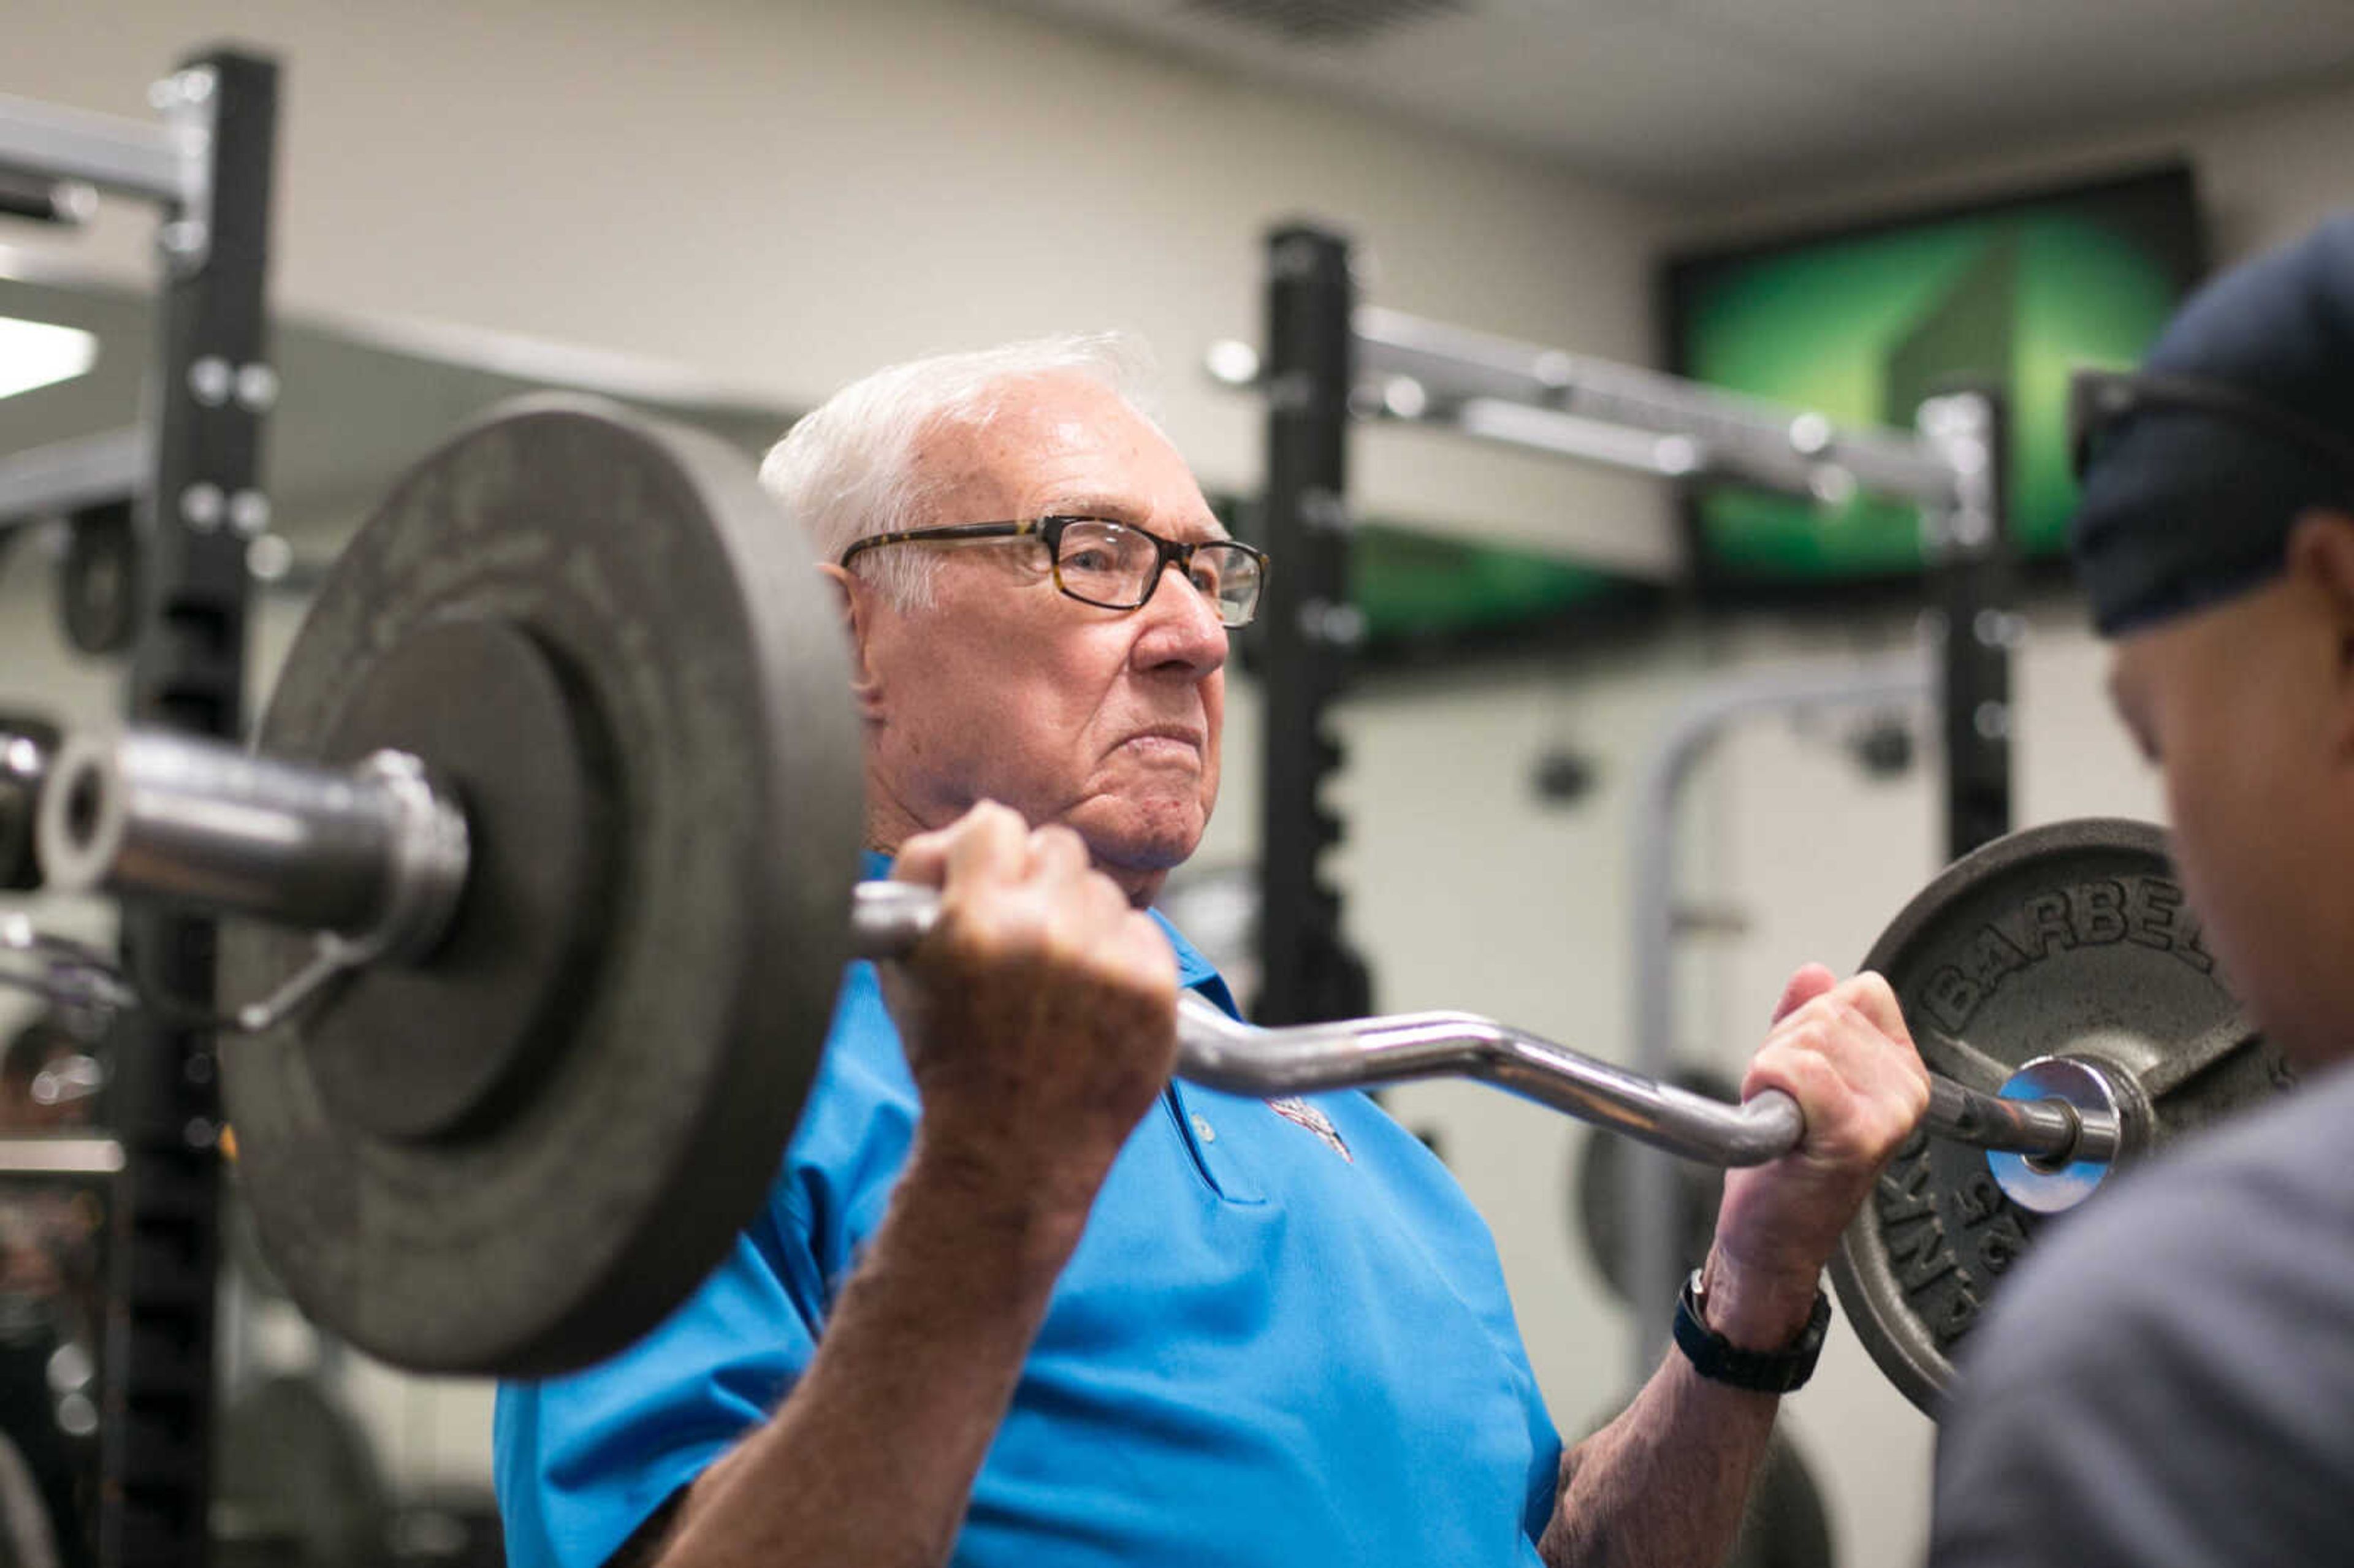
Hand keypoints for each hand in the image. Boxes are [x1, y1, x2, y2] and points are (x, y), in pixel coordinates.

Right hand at [884, 802, 1179, 1224]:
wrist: (1012, 1149)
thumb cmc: (951, 1058)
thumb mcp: (901, 968)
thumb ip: (918, 882)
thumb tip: (960, 833)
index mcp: (972, 920)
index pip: (996, 824)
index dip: (988, 855)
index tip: (987, 885)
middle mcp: (1042, 931)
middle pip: (1059, 848)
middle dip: (1041, 885)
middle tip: (1026, 939)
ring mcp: (1104, 961)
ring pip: (1103, 891)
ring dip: (1083, 923)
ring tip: (1059, 982)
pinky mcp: (1153, 989)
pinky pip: (1144, 931)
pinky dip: (1123, 958)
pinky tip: (1094, 1002)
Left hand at [1704, 965, 1929, 1345]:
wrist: (1773, 1235)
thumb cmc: (1789, 1162)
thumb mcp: (1800, 1077)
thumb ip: (1808, 1019)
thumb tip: (1815, 972)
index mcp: (1903, 1070)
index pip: (1862, 991)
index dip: (1812, 1019)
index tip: (1803, 1071)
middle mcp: (1907, 1088)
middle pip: (1826, 1011)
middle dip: (1784, 1047)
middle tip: (1787, 1103)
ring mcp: (1887, 1113)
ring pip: (1808, 1036)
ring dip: (1771, 1071)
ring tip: (1784, 1118)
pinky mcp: (1855, 1134)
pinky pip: (1799, 1068)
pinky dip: (1767, 1086)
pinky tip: (1780, 1126)